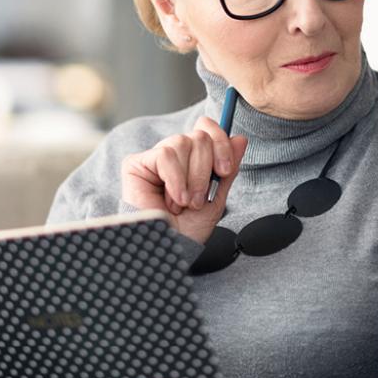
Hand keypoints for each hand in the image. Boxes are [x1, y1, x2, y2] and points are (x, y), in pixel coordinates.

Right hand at [121, 115, 248, 243]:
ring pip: (183, 142)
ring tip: (184, 202)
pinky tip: (173, 198)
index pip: (207, 129)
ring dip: (191, 178)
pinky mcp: (136, 164)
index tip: (225, 170)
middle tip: (200, 198)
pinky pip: (165, 155)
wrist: (169, 247)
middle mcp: (175, 155)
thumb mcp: (217, 198)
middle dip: (206, 169)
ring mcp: (155, 158)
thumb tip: (240, 138)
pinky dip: (175, 179)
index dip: (220, 142)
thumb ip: (227, 169)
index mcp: (193, 159)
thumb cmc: (188, 230)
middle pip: (199, 136)